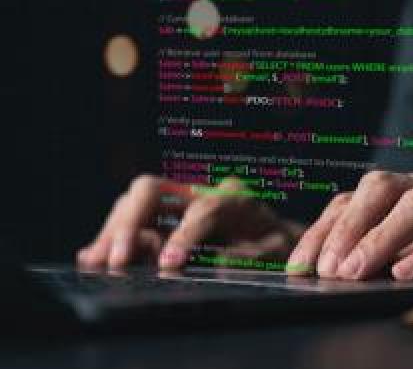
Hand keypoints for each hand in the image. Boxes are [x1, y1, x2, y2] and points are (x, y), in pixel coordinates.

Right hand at [77, 174, 303, 269]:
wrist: (274, 238)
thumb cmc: (276, 246)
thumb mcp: (275, 253)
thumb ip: (250, 256)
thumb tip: (216, 262)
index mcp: (235, 196)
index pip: (204, 208)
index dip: (184, 235)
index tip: (168, 265)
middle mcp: (200, 189)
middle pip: (152, 189)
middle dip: (130, 222)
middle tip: (117, 260)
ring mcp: (176, 198)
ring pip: (133, 201)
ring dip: (113, 231)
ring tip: (97, 262)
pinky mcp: (160, 214)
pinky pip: (128, 216)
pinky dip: (111, 237)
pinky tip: (94, 257)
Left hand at [287, 171, 412, 290]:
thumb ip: (406, 247)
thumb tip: (346, 276)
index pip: (364, 194)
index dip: (328, 225)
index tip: (299, 264)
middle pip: (384, 186)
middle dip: (346, 227)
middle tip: (321, 270)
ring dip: (379, 240)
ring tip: (352, 274)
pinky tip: (406, 276)